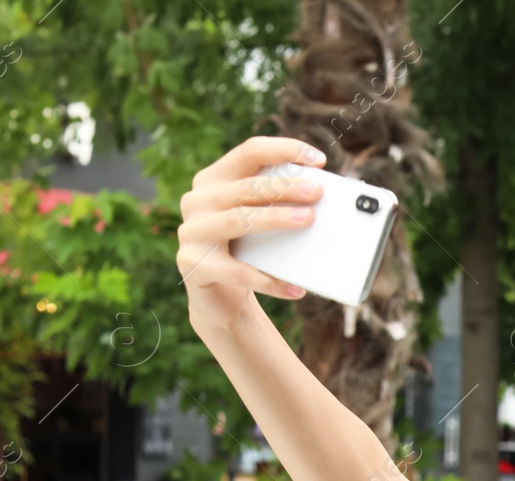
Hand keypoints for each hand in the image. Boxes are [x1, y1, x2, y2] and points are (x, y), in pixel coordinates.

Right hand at [176, 136, 327, 330]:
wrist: (217, 296)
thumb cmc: (245, 250)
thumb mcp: (258, 221)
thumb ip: (277, 204)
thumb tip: (322, 197)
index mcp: (214, 179)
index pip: (250, 152)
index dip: (284, 150)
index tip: (318, 159)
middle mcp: (198, 200)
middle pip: (245, 187)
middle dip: (284, 187)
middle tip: (317, 192)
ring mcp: (192, 232)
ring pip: (238, 220)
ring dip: (276, 219)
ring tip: (308, 220)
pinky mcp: (193, 264)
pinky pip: (237, 272)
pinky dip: (270, 281)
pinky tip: (296, 289)